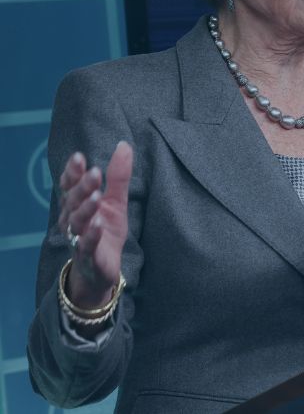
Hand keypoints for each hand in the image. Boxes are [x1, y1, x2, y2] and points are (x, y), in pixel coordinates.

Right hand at [57, 141, 131, 309]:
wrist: (102, 268)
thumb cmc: (105, 230)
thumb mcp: (116, 201)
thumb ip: (118, 176)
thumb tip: (124, 145)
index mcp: (77, 204)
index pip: (70, 185)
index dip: (72, 172)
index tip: (79, 157)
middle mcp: (73, 219)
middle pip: (73, 201)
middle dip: (82, 187)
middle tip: (94, 172)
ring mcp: (78, 237)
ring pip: (77, 222)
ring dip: (86, 209)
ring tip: (96, 197)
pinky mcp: (88, 255)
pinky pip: (86, 245)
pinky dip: (91, 235)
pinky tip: (98, 225)